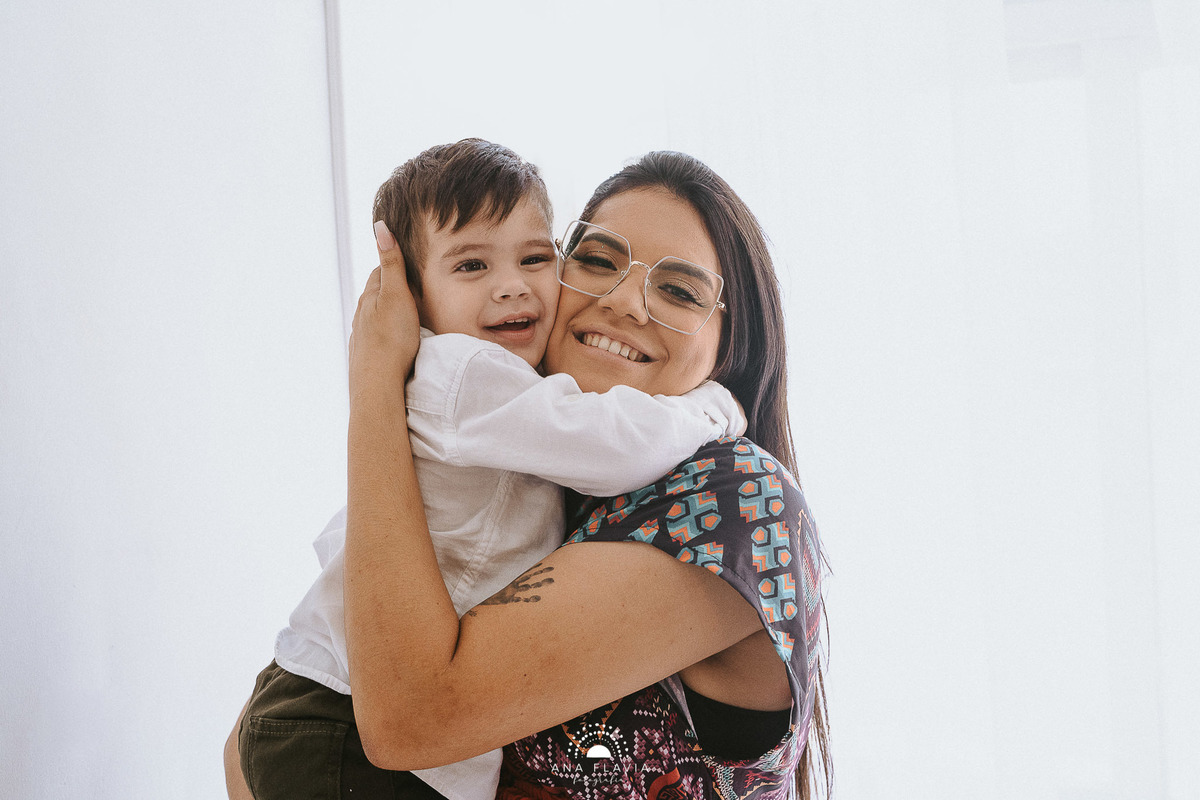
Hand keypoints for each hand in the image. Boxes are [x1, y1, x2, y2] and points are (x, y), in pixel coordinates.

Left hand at [348, 221, 420, 399]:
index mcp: (370, 296)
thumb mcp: (396, 294)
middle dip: (393, 289)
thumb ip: (391, 262)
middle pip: (378, 294)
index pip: (382, 271)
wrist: (377, 384)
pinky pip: (378, 338)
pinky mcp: (367, 356)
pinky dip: (388, 333)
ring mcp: (362, 336)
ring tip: (408, 314)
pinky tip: (397, 340)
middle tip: (413, 286)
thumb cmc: (391, 339)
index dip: (396, 264)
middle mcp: (362, 314)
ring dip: (390, 313)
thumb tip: (380, 226)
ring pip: (376, 317)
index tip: (410, 262)